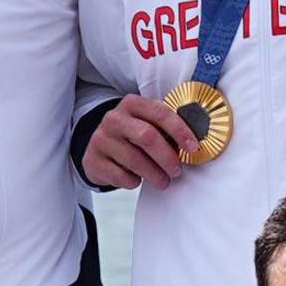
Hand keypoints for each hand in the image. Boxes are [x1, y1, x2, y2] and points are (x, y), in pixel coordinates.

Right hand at [83, 95, 207, 192]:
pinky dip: (134, 182)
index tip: (193, 147)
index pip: (160, 113)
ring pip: (134, 160)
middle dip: (167, 157)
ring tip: (163, 181)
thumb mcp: (146, 123)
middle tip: (177, 170)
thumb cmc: (132, 136)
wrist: (99, 148)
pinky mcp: (92, 160)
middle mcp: (113, 118)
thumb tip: (193, 144)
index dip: (180, 131)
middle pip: (147, 137)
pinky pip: (120, 176)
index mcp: (132, 104)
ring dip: (154, 174)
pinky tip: (137, 179)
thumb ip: (166, 128)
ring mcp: (100, 139)